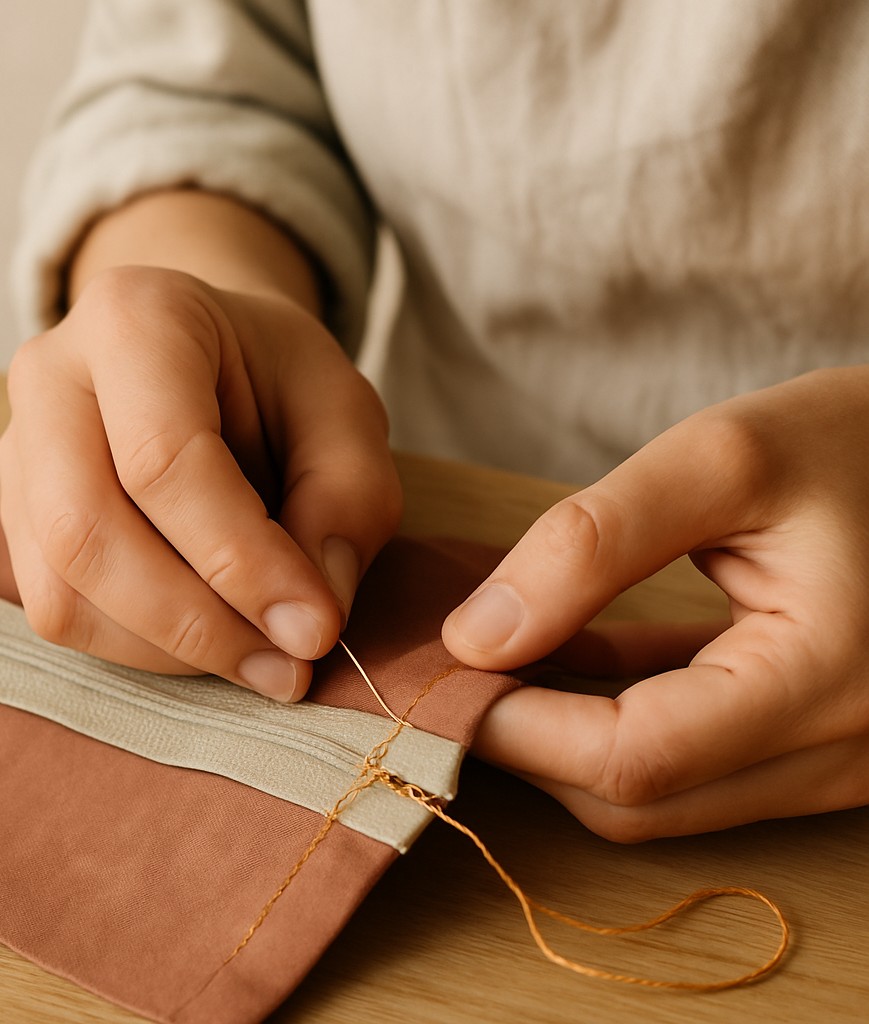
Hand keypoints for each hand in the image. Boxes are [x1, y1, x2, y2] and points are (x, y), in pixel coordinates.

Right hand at [0, 265, 400, 699]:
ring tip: (265, 658)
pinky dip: (144, 648)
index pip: (163, 459)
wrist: (213, 359)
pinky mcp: (18, 517)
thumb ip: (347, 500)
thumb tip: (307, 616)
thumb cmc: (280, 380)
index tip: (315, 627)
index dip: (240, 559)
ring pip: (63, 588)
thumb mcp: (346, 414)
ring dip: (172, 649)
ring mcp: (20, 451)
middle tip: (291, 664)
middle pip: (89, 531)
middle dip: (199, 622)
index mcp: (135, 320)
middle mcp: (50, 378)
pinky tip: (214, 639)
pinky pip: (61, 610)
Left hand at [447, 367, 868, 839]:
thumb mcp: (720, 460)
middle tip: (454, 670)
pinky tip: (562, 652)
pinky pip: (688, 753)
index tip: (439, 675)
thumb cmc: (852, 442)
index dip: (517, 728)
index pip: (633, 757)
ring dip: (563, 734)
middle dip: (529, 743)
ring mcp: (828, 758)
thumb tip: (476, 637)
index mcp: (823, 680)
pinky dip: (612, 712)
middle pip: (638, 797)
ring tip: (494, 656)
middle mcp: (839, 750)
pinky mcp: (807, 736)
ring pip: (658, 789)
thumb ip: (592, 545)